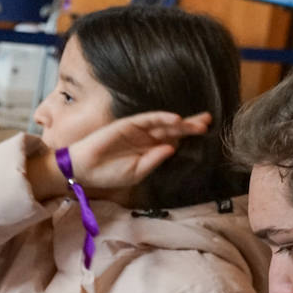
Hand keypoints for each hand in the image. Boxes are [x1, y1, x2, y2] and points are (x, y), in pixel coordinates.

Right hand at [65, 111, 211, 195]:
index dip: (188, 137)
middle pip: (173, 130)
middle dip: (190, 126)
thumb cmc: (108, 174)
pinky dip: (162, 118)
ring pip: (164, 123)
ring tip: (199, 122)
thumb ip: (154, 160)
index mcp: (149, 151)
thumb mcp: (136, 173)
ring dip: (181, 122)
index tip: (206, 134)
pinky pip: (149, 119)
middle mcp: (146, 139)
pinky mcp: (128, 124)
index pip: (173, 141)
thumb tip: (173, 148)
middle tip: (208, 121)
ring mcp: (138, 130)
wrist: (84, 168)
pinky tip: (176, 119)